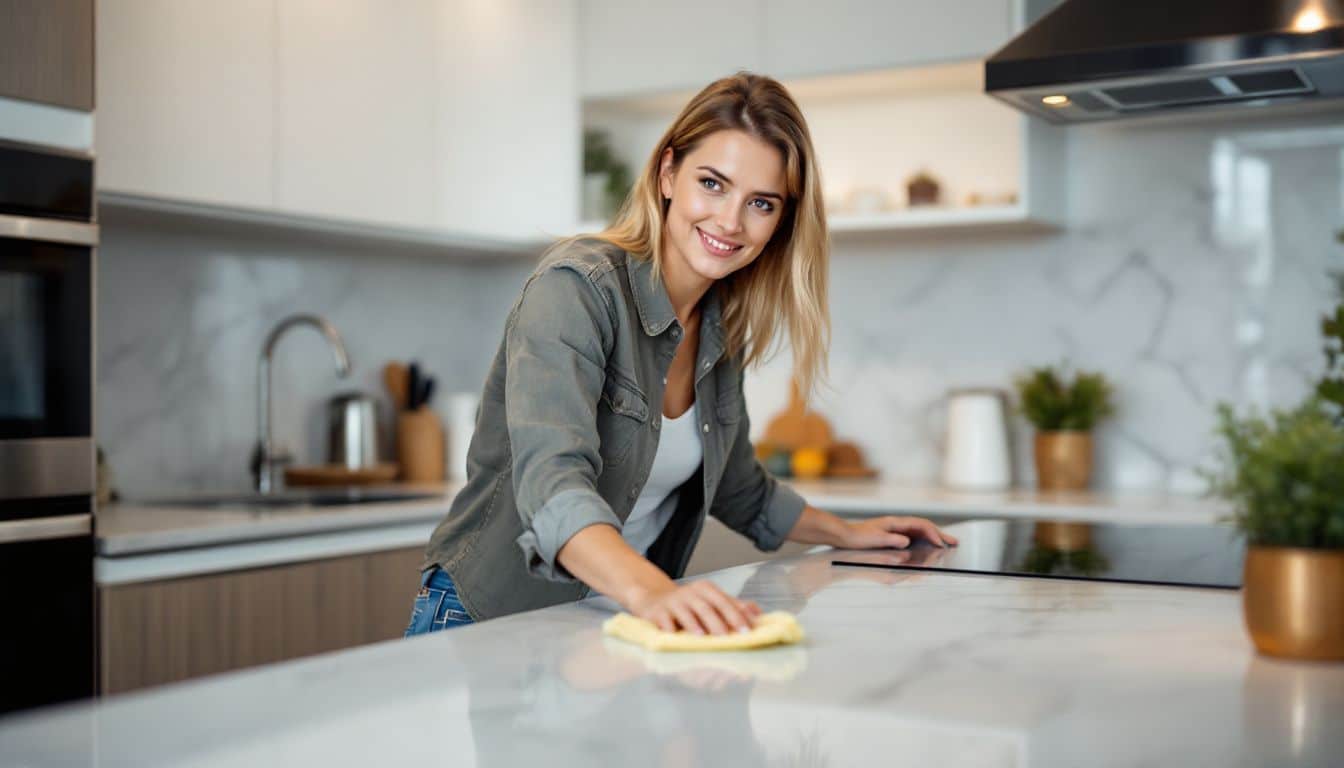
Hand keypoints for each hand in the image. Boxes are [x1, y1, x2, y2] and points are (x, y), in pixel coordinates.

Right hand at [629, 580, 761, 635]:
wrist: (655, 599)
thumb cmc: (689, 604)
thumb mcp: (711, 601)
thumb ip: (734, 606)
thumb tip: (758, 614)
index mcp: (706, 589)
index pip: (724, 601)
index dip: (736, 615)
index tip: (747, 630)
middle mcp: (690, 593)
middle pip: (706, 607)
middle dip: (718, 622)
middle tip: (728, 637)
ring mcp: (673, 602)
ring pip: (686, 612)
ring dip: (694, 624)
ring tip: (702, 636)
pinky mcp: (658, 611)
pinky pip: (663, 618)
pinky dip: (668, 626)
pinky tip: (672, 633)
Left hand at [839, 516, 957, 549]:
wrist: (845, 535)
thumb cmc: (859, 537)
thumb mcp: (876, 539)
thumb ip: (892, 540)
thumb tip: (907, 541)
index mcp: (896, 522)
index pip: (920, 525)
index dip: (933, 534)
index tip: (941, 544)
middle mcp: (898, 523)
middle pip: (924, 526)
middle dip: (940, 534)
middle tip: (954, 542)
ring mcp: (897, 528)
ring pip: (921, 531)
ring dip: (934, 536)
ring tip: (947, 543)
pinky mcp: (894, 534)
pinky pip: (914, 536)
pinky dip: (925, 539)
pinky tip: (929, 545)